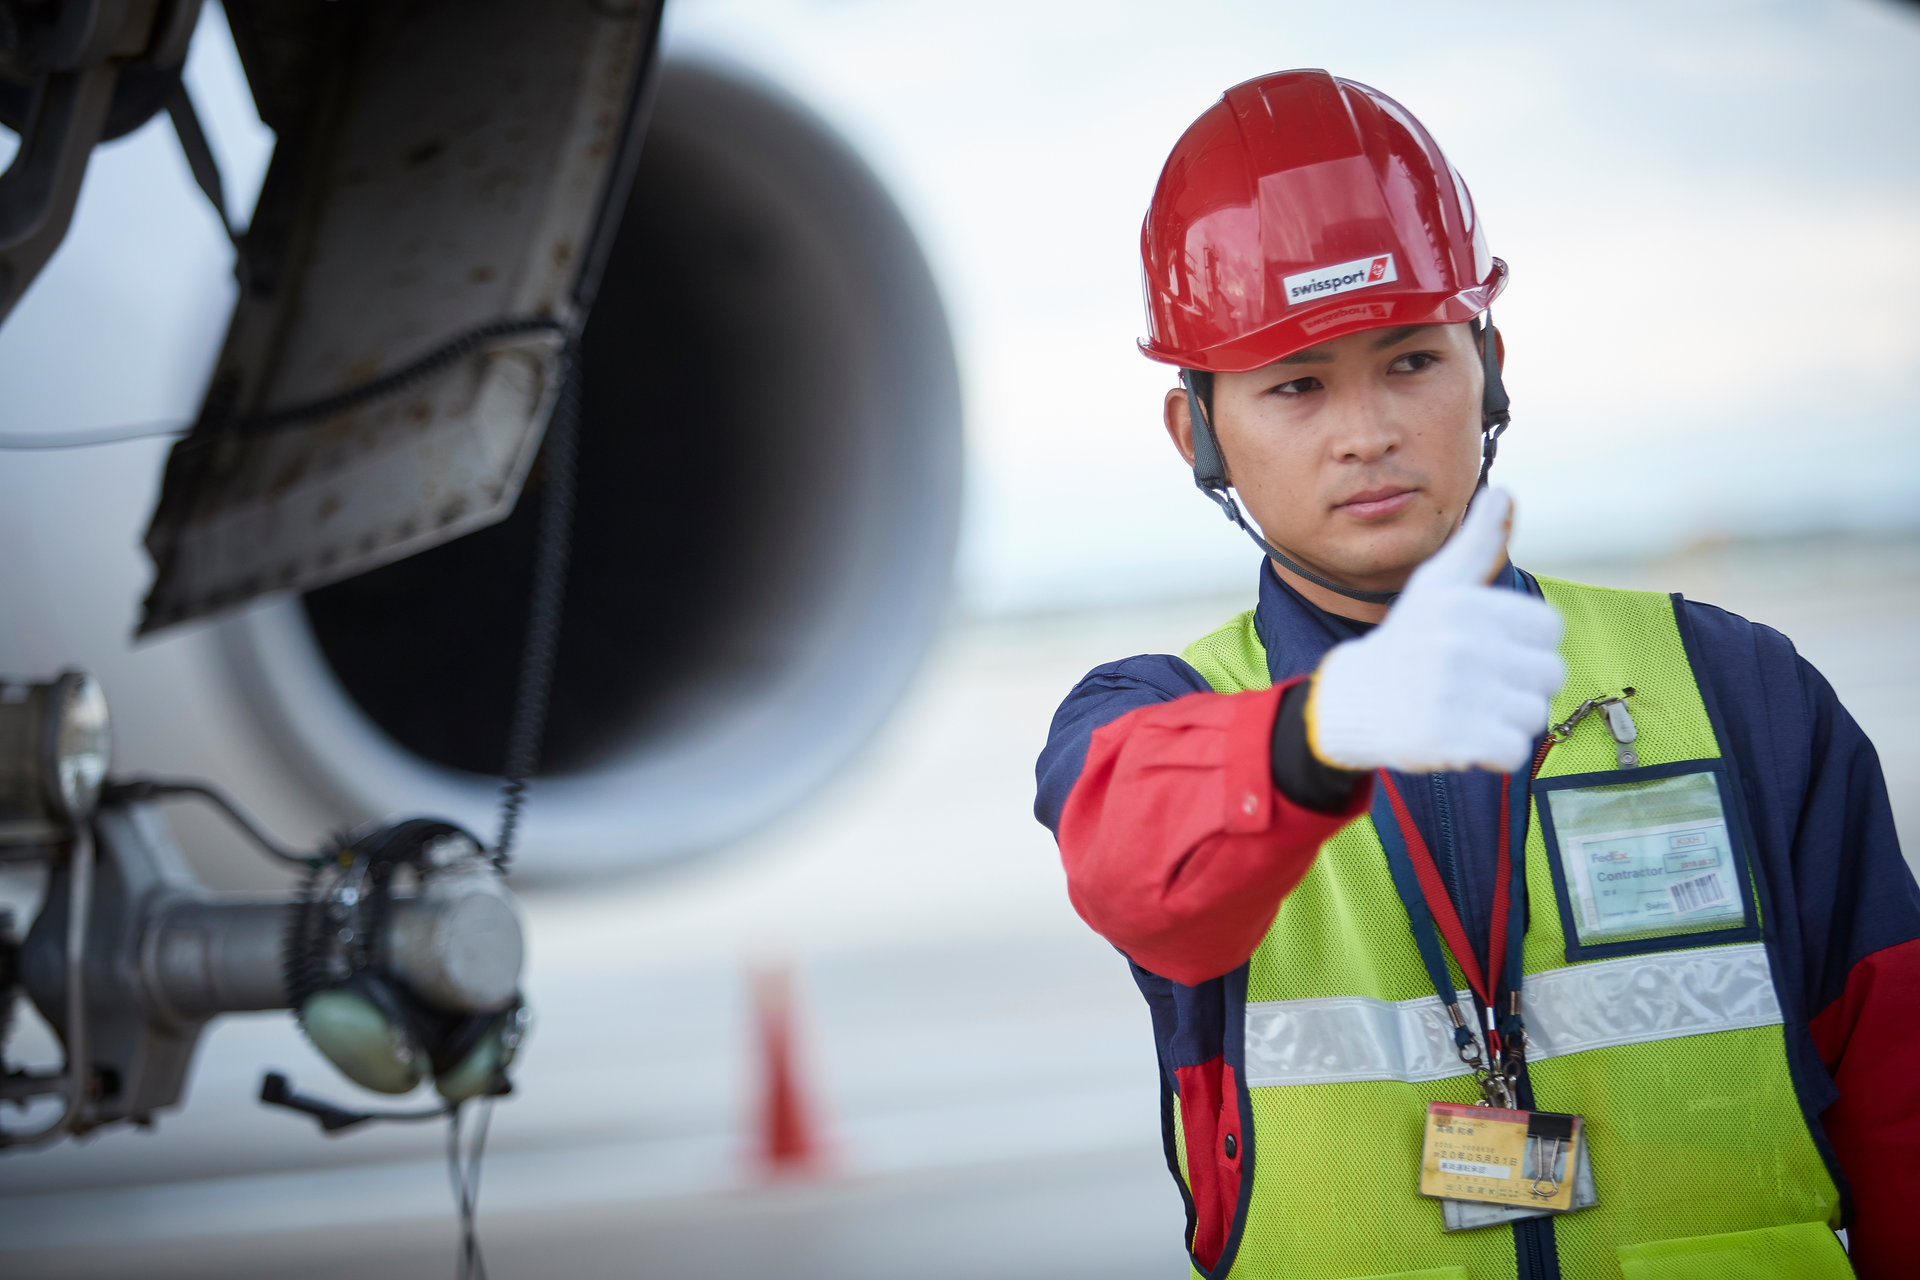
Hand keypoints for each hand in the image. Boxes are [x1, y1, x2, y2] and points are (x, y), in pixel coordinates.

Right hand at [1306, 489, 1565, 772]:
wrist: (1353, 701)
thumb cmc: (1407, 640)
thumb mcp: (1437, 584)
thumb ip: (1477, 541)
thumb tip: (1505, 491)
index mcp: (1466, 605)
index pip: (1548, 630)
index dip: (1523, 644)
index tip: (1486, 649)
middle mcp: (1461, 646)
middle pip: (1548, 675)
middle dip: (1519, 685)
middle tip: (1475, 684)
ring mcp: (1457, 695)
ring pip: (1533, 714)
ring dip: (1506, 720)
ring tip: (1466, 709)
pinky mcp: (1453, 740)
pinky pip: (1513, 751)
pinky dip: (1493, 752)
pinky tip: (1462, 736)